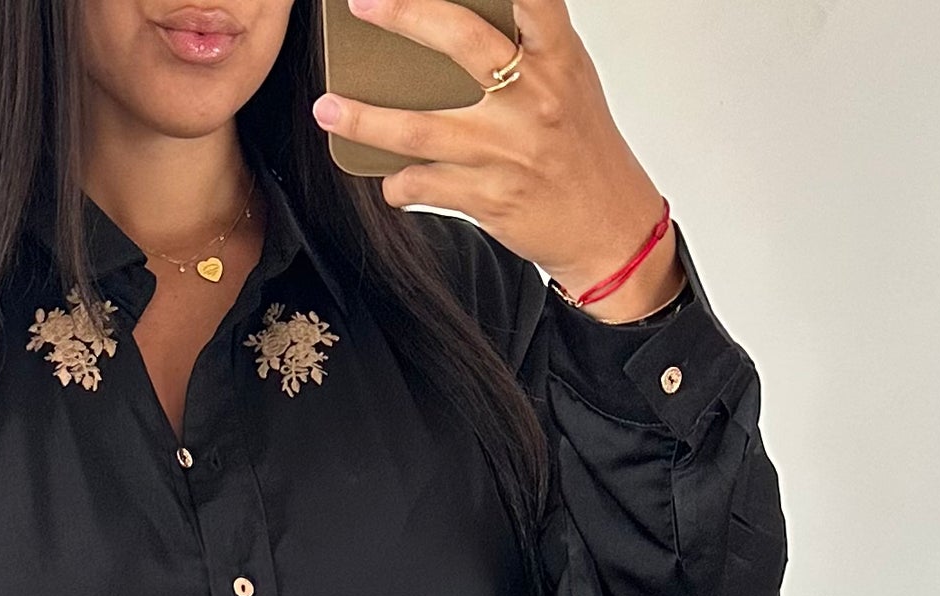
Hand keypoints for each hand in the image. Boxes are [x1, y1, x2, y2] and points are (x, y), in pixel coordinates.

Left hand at [313, 0, 681, 317]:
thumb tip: (455, 22)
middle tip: (362, 4)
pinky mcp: (490, 198)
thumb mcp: (569, 82)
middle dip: (404, 15)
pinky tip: (389, 179)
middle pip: (460, 40)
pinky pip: (426, 185)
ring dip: (365, 119)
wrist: (611, 229)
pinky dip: (399, 183)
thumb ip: (528, 46)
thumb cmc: (584, 149)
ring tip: (328, 109)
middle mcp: (533, 98)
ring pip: (420, 129)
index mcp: (557, 59)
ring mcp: (508, 150)